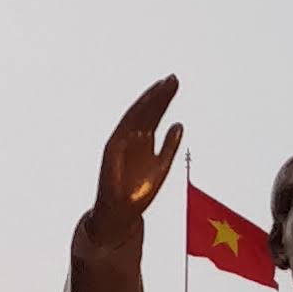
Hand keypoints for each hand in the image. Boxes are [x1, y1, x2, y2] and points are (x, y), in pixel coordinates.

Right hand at [95, 76, 182, 225]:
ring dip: (149, 100)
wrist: (122, 213)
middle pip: (148, 110)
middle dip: (159, 94)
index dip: (163, 98)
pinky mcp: (113, 148)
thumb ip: (170, 146)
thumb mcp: (162, 166)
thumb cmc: (139, 192)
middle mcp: (134, 138)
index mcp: (144, 141)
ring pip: (138, 115)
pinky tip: (148, 105)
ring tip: (162, 85)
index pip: (154, 114)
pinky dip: (135, 117)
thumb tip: (179, 124)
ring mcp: (123, 142)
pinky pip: (125, 128)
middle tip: (172, 78)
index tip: (173, 83)